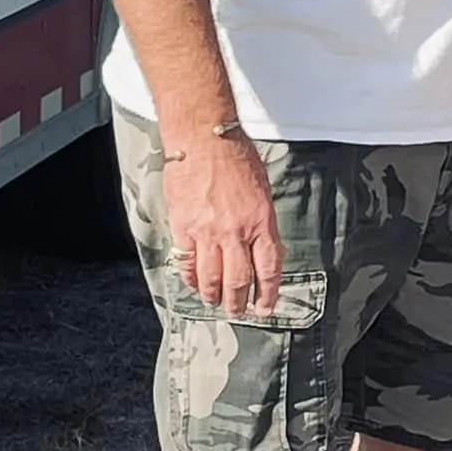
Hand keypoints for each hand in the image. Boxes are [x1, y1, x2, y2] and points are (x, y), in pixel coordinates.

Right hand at [163, 131, 283, 313]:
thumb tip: (266, 249)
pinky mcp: (183, 228)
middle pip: (239, 280)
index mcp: (261, 222)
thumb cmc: (236, 157)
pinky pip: (186, 262)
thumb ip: (263, 222)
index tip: (265, 306)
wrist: (204, 139)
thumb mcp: (263, 190)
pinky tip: (194, 283)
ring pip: (211, 278)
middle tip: (238, 311)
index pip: (268, 269)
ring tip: (215, 303)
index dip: (268, 294)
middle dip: (239, 302)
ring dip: (214, 296)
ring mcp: (207, 232)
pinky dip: (190, 278)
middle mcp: (235, 232)